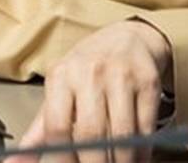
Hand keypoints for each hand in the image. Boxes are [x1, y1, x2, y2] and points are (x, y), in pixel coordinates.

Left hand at [7, 20, 172, 162]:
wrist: (128, 37)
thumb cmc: (88, 68)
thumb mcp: (60, 89)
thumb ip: (40, 130)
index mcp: (62, 76)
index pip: (57, 127)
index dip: (61, 160)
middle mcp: (90, 73)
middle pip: (90, 135)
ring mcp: (121, 75)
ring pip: (121, 136)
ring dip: (120, 162)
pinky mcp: (148, 81)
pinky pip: (145, 128)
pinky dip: (141, 152)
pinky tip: (136, 157)